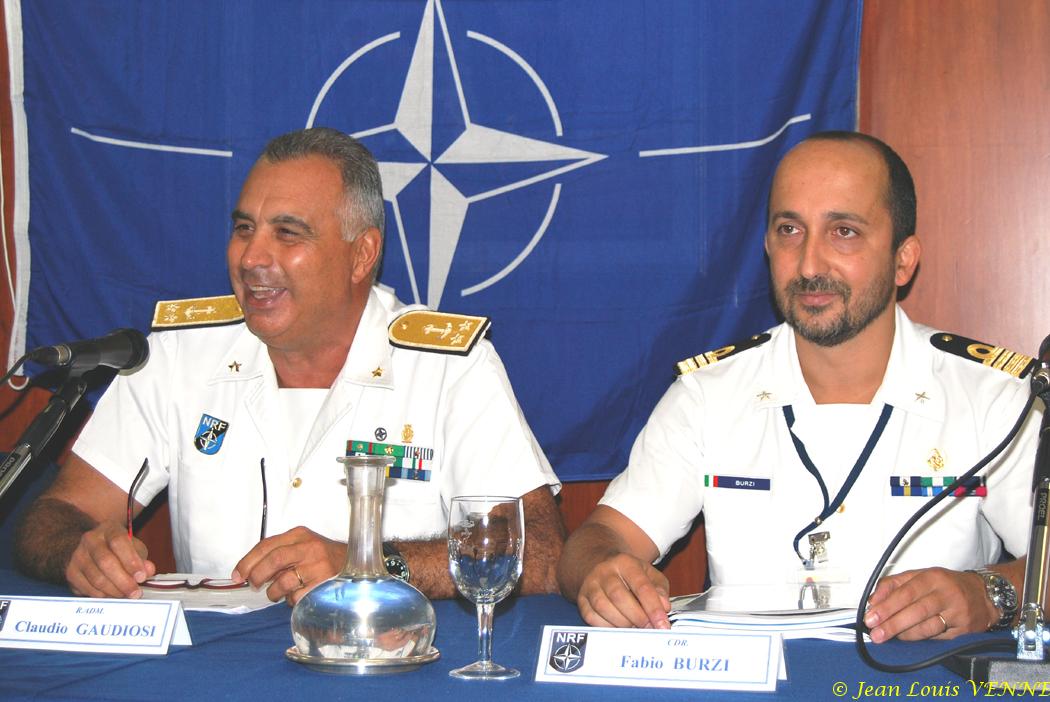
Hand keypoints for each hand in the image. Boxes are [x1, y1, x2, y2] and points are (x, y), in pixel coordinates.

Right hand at [65, 521, 155, 598]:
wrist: (90, 550)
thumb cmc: (118, 549)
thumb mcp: (134, 548)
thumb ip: (142, 558)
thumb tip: (148, 570)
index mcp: (109, 529)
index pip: (119, 542)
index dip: (131, 561)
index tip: (141, 577)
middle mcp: (90, 540)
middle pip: (106, 562)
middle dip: (123, 581)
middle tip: (135, 593)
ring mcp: (78, 556)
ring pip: (96, 578)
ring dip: (114, 591)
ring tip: (126, 596)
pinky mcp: (71, 572)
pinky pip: (87, 588)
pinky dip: (103, 595)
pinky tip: (113, 596)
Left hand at [232, 526, 344, 605]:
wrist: (354, 563)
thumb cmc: (323, 556)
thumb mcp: (302, 546)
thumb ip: (279, 553)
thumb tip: (249, 571)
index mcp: (300, 535)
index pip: (267, 545)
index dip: (248, 561)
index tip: (238, 574)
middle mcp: (309, 547)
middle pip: (274, 560)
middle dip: (258, 575)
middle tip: (254, 584)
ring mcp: (317, 566)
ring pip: (283, 582)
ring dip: (275, 592)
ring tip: (278, 592)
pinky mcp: (323, 584)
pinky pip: (297, 597)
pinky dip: (292, 599)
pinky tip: (298, 594)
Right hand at [576, 553, 670, 628]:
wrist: (598, 564)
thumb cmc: (629, 574)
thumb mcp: (649, 574)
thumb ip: (660, 589)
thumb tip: (664, 607)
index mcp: (625, 562)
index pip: (641, 586)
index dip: (653, 607)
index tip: (663, 625)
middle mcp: (605, 572)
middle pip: (619, 596)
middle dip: (637, 617)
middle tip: (649, 628)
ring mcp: (590, 585)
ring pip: (603, 607)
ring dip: (622, 623)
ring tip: (635, 627)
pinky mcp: (581, 599)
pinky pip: (591, 617)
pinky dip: (607, 626)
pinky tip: (619, 627)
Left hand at [864, 567, 996, 641]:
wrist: (984, 594)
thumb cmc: (944, 585)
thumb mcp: (919, 576)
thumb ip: (893, 585)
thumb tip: (872, 601)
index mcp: (932, 577)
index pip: (906, 592)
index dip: (887, 606)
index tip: (870, 617)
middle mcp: (947, 594)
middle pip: (917, 611)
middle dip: (893, 624)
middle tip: (876, 633)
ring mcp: (958, 613)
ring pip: (927, 627)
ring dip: (904, 633)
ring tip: (888, 636)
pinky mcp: (966, 630)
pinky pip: (939, 637)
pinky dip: (921, 638)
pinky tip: (908, 638)